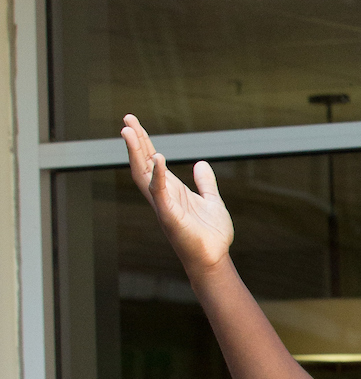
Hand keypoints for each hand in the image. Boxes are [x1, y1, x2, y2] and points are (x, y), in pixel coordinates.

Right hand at [122, 115, 233, 274]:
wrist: (215, 258)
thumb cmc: (211, 235)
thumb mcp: (211, 201)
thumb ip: (205, 182)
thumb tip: (201, 163)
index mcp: (171, 190)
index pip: (152, 161)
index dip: (144, 141)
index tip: (134, 123)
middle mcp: (163, 195)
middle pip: (142, 163)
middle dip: (135, 141)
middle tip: (126, 119)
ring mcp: (164, 205)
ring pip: (144, 174)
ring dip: (137, 152)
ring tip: (129, 131)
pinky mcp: (170, 216)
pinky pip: (160, 193)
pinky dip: (158, 176)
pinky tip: (158, 158)